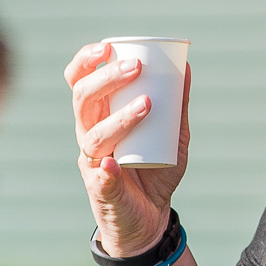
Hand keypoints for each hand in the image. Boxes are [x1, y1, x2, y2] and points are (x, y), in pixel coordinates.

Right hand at [66, 45, 191, 259]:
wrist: (150, 219)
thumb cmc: (156, 171)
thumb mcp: (174, 135)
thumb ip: (178, 105)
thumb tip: (186, 67)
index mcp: (99, 115)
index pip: (79, 81)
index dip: (86, 61)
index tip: (106, 46)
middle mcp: (89, 134)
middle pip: (82, 99)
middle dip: (106, 79)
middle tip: (136, 67)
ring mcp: (93, 163)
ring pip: (93, 135)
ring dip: (118, 118)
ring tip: (147, 105)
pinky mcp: (100, 191)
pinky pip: (99, 178)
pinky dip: (106, 171)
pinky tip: (114, 164)